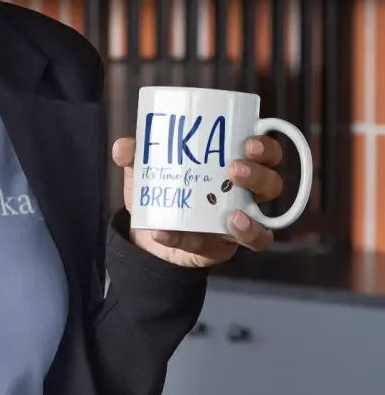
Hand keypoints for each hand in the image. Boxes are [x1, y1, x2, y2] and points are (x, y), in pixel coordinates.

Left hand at [112, 135, 284, 268]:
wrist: (149, 231)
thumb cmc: (162, 190)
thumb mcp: (145, 170)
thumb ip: (134, 156)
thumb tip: (123, 147)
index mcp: (233, 164)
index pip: (266, 153)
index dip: (266, 147)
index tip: (250, 143)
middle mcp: (245, 193)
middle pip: (272, 183)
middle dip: (258, 175)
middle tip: (234, 168)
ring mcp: (239, 221)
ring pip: (262, 220)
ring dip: (249, 217)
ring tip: (230, 215)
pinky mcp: (222, 246)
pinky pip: (222, 251)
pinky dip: (196, 242)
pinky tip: (170, 233)